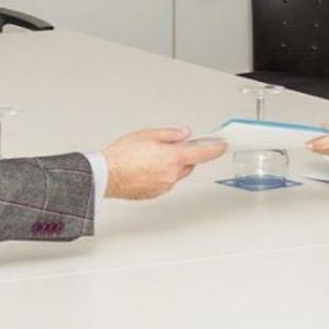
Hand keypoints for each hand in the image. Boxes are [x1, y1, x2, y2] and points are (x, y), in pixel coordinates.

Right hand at [103, 128, 226, 199]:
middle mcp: (172, 174)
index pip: (203, 153)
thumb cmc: (121, 156)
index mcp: (173, 157)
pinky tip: (145, 168)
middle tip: (171, 147)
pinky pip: (164, 183)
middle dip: (184, 156)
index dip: (215, 149)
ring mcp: (164, 186)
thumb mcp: (147, 134)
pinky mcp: (154, 194)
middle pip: (189, 164)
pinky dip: (160, 175)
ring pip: (176, 174)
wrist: (106, 175)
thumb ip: (170, 134)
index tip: (222, 146)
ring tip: (151, 157)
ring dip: (171, 166)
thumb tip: (183, 134)